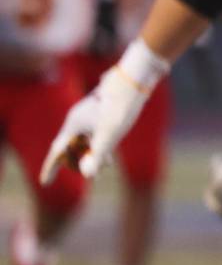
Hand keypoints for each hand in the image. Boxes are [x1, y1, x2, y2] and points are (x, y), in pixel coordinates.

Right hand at [41, 57, 160, 181]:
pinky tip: (109, 160)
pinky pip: (94, 136)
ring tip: (97, 174)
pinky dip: (98, 149)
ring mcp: (89, 116)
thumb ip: (97, 155)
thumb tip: (88, 175)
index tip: (45, 184)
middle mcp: (77, 119)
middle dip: (69, 164)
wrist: (133, 81)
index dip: (51, 168)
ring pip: (84, 142)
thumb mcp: (109, 134)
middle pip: (68, 147)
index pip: (58, 151)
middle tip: (57, 179)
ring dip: (87, 158)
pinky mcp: (102, 113)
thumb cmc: (119, 107)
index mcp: (73, 124)